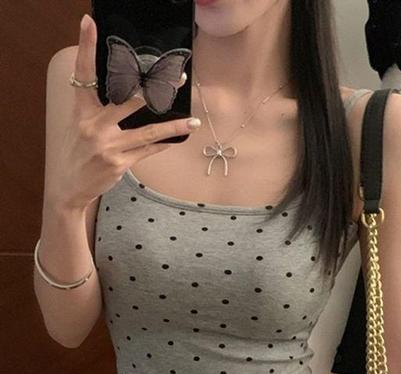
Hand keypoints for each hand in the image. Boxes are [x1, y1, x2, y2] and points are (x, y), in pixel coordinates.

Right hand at [46, 13, 197, 211]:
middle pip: (130, 100)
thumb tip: (130, 97)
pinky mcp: (119, 163)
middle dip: (156, 88)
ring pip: (148, 132)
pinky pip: (148, 151)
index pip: (83, 74)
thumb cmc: (79, 153)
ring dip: (173, 126)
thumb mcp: (81, 127)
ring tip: (193, 122)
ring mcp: (108, 146)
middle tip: (178, 77)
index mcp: (82, 111)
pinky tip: (177, 139)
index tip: (89, 23)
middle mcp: (94, 126)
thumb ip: (100, 111)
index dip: (86, 47)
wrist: (70, 187)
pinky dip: (163, 144)